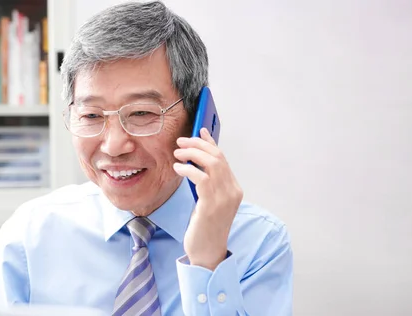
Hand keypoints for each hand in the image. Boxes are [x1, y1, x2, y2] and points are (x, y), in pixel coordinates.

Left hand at [173, 128, 242, 270]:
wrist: (208, 252)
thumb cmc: (205, 228)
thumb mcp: (208, 202)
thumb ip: (207, 184)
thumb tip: (194, 163)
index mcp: (234, 189)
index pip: (223, 158)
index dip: (210, 142)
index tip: (200, 131)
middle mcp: (232, 191)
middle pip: (217, 157)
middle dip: (198, 144)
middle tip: (181, 141)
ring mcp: (224, 198)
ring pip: (211, 163)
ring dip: (192, 154)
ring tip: (177, 153)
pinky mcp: (211, 205)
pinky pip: (200, 178)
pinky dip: (187, 169)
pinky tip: (177, 168)